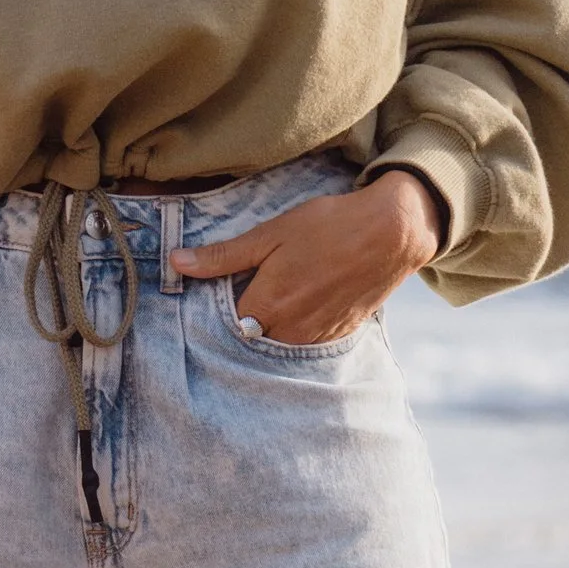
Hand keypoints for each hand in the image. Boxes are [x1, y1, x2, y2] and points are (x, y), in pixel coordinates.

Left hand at [171, 171, 441, 345]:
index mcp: (267, 306)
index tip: (227, 287)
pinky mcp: (339, 336)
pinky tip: (310, 298)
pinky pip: (307, 341)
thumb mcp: (270, 234)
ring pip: (280, 341)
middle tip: (258, 286)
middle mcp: (290, 331)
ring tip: (286, 290)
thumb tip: (176, 263)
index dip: (224, 304)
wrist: (392, 232)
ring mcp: (317, 337)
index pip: (225, 322)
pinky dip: (302, 325)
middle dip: (250, 316)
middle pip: (253, 335)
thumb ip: (222, 256)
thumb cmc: (328, 226)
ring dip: (276, 323)